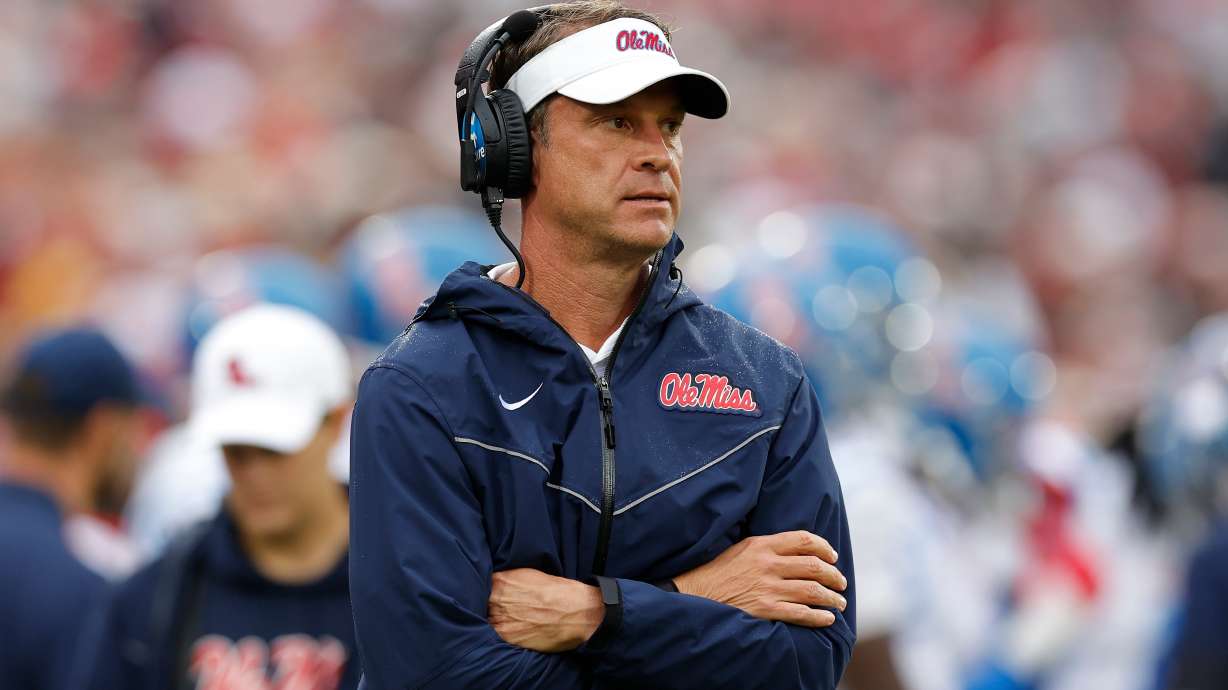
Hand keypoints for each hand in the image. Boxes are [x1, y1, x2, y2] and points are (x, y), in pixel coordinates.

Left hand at [488, 568, 605, 651]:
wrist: (577, 612)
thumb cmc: (558, 592)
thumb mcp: (530, 576)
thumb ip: (509, 581)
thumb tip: (499, 587)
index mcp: (501, 581)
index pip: (480, 587)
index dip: (485, 593)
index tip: (490, 596)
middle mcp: (496, 599)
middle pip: (482, 605)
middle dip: (489, 608)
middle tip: (504, 611)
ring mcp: (500, 619)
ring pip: (487, 621)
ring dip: (495, 622)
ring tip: (511, 622)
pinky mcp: (508, 637)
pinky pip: (495, 636)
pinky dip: (501, 635)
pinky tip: (515, 632)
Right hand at [673, 530, 847, 626]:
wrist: (694, 594)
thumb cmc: (717, 572)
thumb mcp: (741, 548)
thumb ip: (767, 547)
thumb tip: (796, 549)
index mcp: (762, 545)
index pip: (804, 540)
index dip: (825, 548)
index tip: (833, 557)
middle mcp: (768, 564)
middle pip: (814, 566)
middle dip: (834, 576)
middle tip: (841, 583)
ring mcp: (767, 588)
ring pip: (812, 590)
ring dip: (832, 597)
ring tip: (839, 602)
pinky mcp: (765, 609)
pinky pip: (801, 613)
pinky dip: (819, 616)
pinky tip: (827, 618)